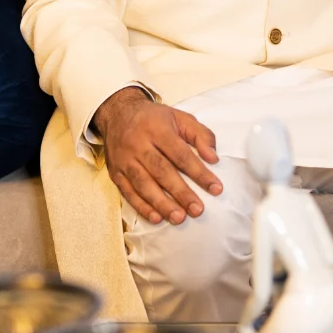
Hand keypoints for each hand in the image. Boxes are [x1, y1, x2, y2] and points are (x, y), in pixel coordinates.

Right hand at [93, 87, 221, 224]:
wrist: (118, 114)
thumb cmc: (155, 119)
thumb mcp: (181, 118)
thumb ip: (201, 135)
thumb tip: (213, 158)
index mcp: (158, 130)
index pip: (181, 155)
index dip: (199, 172)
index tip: (216, 188)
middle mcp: (139, 145)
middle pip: (162, 172)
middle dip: (181, 193)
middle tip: (197, 210)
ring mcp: (125, 160)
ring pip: (144, 185)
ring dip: (162, 204)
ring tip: (179, 218)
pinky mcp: (115, 173)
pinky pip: (128, 192)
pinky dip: (142, 207)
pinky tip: (156, 218)